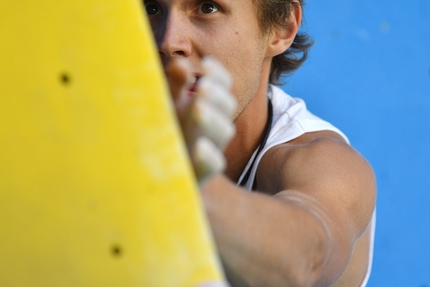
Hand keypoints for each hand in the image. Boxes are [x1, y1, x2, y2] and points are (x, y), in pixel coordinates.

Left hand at [166, 57, 236, 183]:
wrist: (167, 171)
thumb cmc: (170, 130)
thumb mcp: (170, 104)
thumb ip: (175, 85)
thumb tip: (180, 63)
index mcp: (207, 104)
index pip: (222, 85)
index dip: (218, 74)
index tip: (206, 64)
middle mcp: (213, 124)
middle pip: (227, 105)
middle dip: (216, 94)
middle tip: (202, 87)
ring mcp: (210, 147)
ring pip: (223, 131)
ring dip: (213, 119)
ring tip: (198, 108)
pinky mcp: (201, 172)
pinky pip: (213, 165)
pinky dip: (209, 156)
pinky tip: (199, 147)